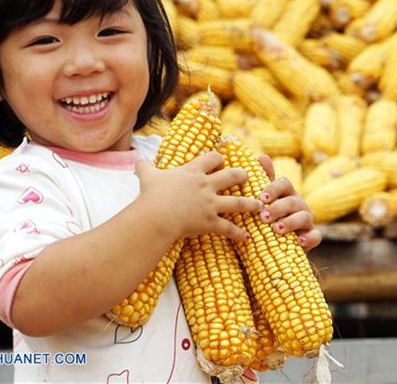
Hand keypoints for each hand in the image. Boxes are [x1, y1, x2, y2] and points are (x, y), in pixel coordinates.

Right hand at [135, 152, 262, 242]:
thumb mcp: (147, 176)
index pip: (212, 158)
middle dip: (241, 175)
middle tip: (247, 176)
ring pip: (238, 202)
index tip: (221, 160)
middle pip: (232, 176)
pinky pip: (229, 229)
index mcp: (193, 171)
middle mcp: (206, 185)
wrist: (156, 216)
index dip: (218, 158)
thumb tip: (137, 160)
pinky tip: (247, 237)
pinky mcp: (211, 222)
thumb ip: (145, 166)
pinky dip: (238, 234)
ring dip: (250, 204)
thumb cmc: (151, 195)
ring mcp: (211, 204)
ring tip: (260, 204)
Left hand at [256, 155, 322, 251]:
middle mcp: (299, 203)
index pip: (284, 183)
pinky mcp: (311, 236)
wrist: (275, 242)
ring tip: (277, 229)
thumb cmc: (268, 214)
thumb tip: (262, 156)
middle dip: (278, 208)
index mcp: (287, 192)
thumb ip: (263, 179)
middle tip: (263, 216)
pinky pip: (315, 236)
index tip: (261, 197)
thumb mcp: (264, 198)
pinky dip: (309, 239)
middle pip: (292, 201)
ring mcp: (307, 220)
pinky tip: (299, 242)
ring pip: (304, 217)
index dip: (273, 189)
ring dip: (290, 222)